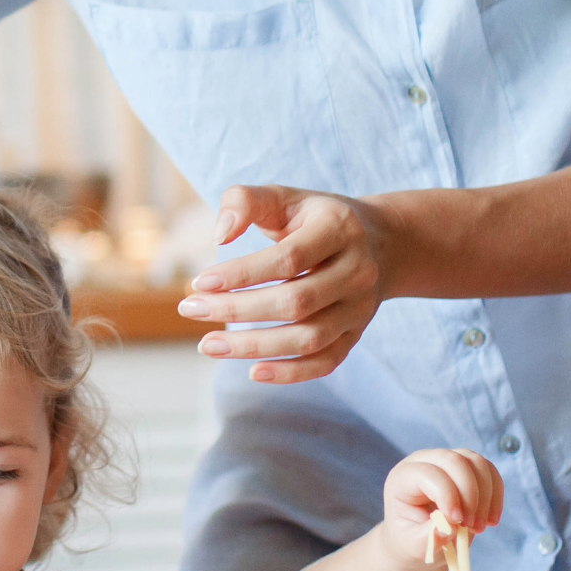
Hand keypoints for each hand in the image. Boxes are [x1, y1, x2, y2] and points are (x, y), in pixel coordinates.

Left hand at [175, 186, 393, 383]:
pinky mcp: (356, 334)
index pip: (289, 258)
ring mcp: (360, 307)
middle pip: (296, 302)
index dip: (242, 274)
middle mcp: (357, 270)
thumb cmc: (313, 218)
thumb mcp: (283, 197)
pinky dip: (291, 372)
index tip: (198, 282)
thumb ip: (243, 201)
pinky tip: (252, 371)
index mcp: (338, 229)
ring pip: (309, 338)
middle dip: (237, 310)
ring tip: (208, 345)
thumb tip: (220, 236)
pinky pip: (326, 362)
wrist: (380, 242)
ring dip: (254, 346)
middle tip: (189, 309)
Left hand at [383, 448, 504, 567]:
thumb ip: (427, 539)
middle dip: (470, 495)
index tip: (456, 522)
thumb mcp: (413, 546)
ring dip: (485, 497)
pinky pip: (489, 471)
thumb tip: (449, 527)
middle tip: (471, 527)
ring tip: (479, 527)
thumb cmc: (411, 540)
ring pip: (476, 463)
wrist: (418, 538)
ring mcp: (447, 461)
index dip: (447, 495)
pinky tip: (490, 520)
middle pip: (455, 461)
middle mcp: (424, 462)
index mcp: (402, 478)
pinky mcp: (467, 467)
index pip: (428, 473)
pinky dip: (495, 495)